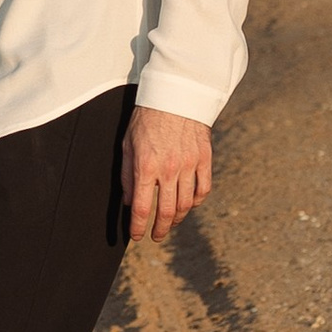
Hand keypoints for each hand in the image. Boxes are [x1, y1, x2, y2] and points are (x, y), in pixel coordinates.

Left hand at [122, 105, 211, 241]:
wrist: (175, 95)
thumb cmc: (146, 119)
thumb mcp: (127, 145)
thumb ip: (127, 175)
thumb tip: (129, 202)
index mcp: (146, 167)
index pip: (142, 208)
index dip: (138, 227)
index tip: (136, 236)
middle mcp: (169, 169)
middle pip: (167, 212)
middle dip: (160, 229)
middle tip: (156, 236)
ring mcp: (189, 165)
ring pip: (187, 204)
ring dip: (178, 219)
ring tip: (171, 223)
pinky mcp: (204, 159)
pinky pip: (203, 189)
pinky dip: (197, 202)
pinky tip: (190, 205)